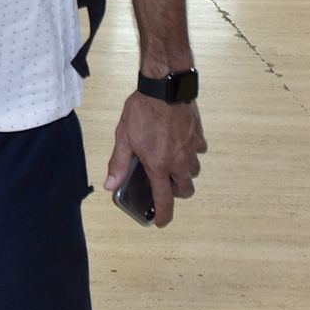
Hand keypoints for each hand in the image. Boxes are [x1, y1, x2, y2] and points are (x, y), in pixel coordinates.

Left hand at [105, 93, 206, 227]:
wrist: (165, 86)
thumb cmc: (143, 110)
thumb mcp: (124, 137)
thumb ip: (119, 163)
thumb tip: (110, 184)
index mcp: (159, 165)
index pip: (165, 200)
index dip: (163, 215)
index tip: (160, 222)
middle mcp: (179, 161)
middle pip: (185, 190)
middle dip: (176, 193)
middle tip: (165, 186)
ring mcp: (191, 148)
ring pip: (194, 171)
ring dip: (185, 173)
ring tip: (172, 164)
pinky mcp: (198, 134)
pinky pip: (199, 151)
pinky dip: (192, 153)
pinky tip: (182, 145)